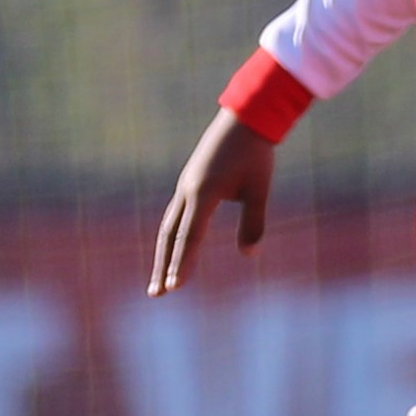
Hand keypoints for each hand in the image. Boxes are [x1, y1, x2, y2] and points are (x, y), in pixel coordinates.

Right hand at [148, 111, 275, 295]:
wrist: (245, 121)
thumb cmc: (256, 156)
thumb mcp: (259, 190)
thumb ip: (253, 223)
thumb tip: (249, 254)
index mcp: (204, 193)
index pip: (190, 237)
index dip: (183, 263)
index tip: (176, 287)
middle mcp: (187, 191)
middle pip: (169, 236)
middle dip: (163, 267)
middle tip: (156, 294)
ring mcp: (185, 187)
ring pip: (168, 227)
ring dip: (164, 255)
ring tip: (161, 281)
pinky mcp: (189, 184)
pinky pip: (175, 215)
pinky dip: (171, 237)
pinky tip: (173, 251)